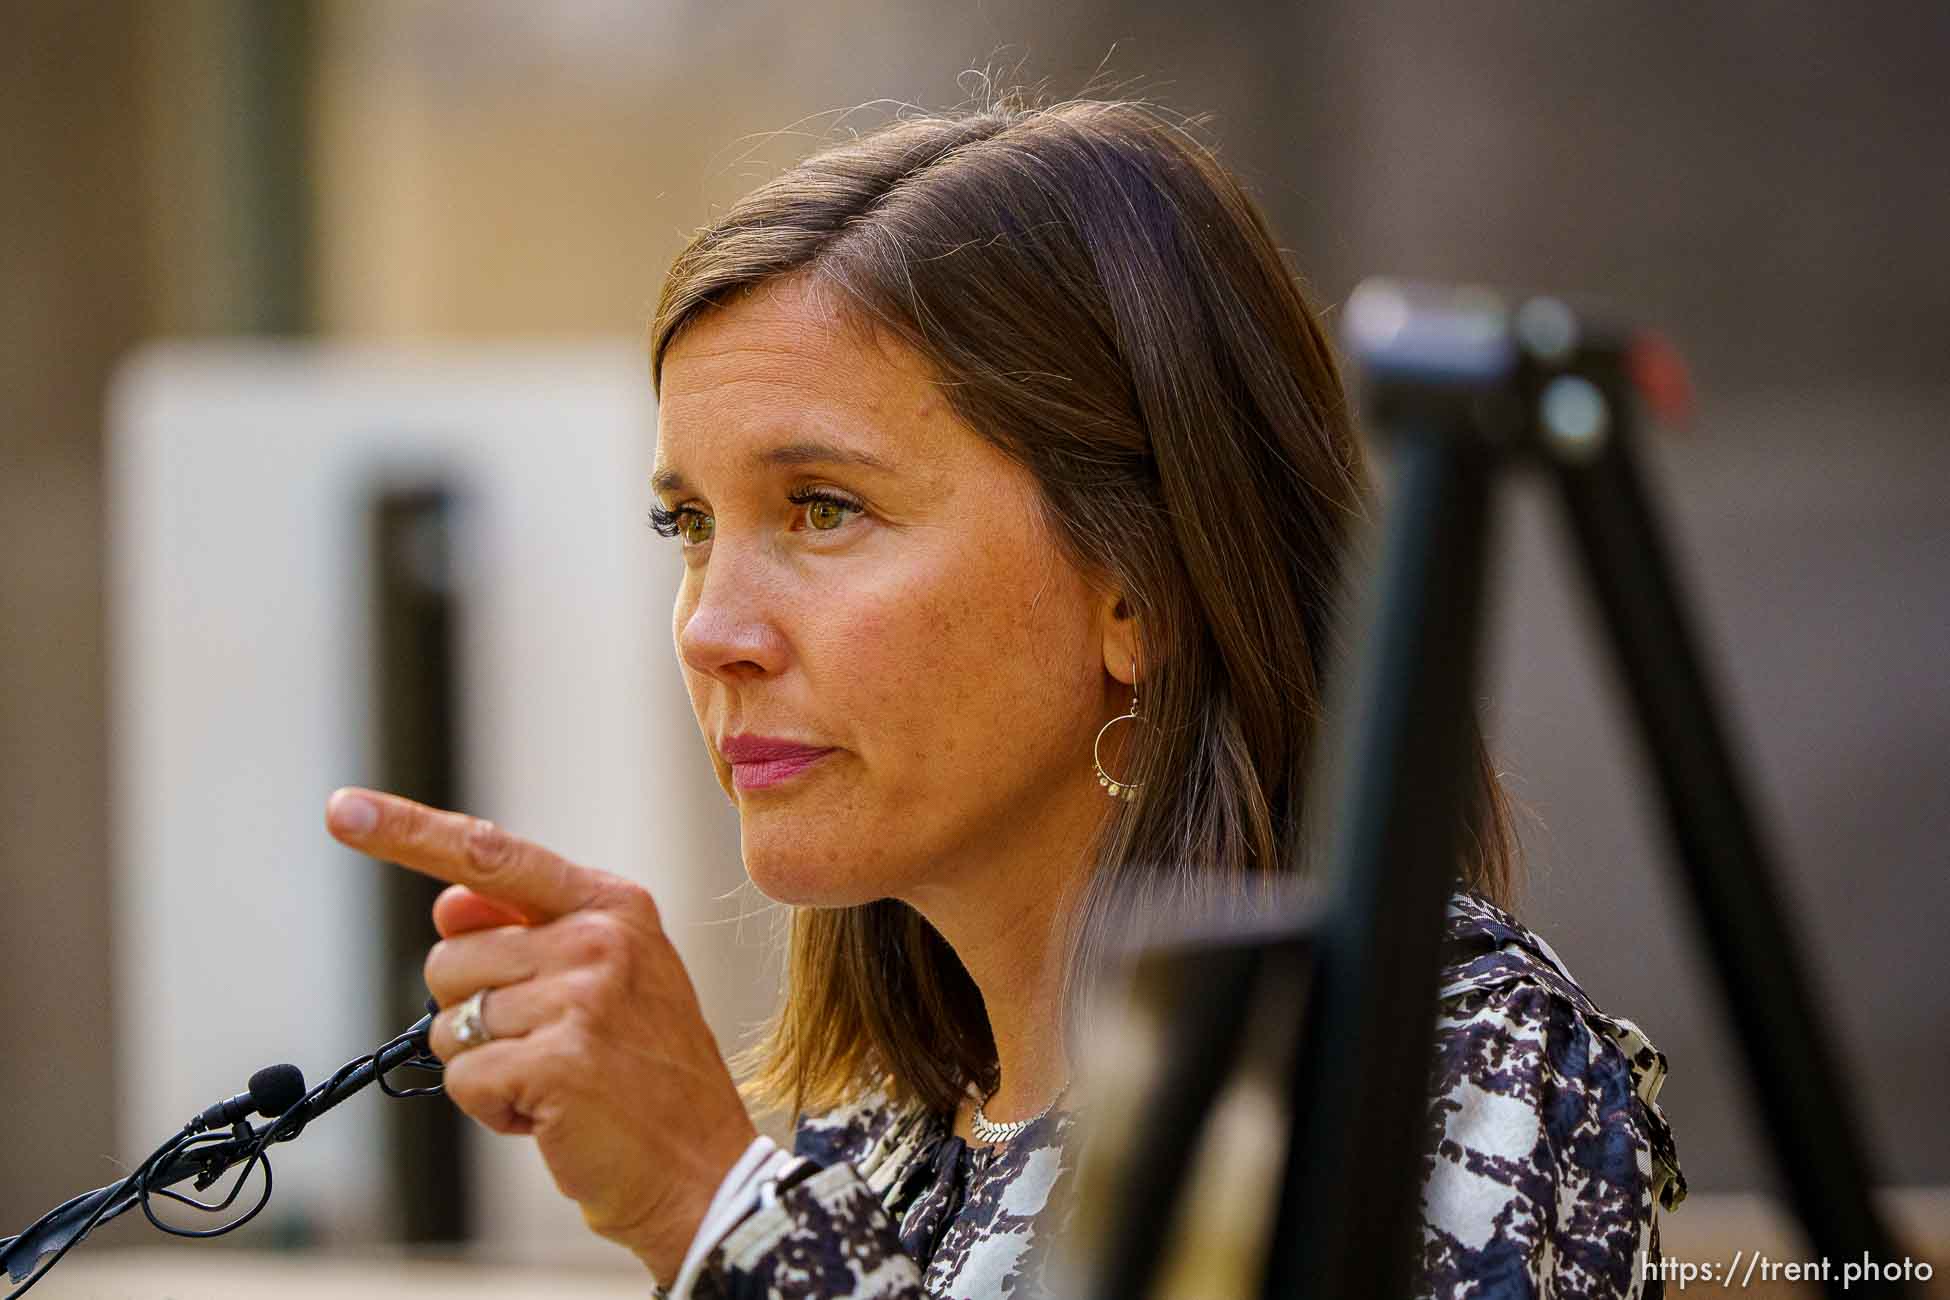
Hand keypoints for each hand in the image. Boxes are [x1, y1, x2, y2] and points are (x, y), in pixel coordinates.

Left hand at [325, 787, 757, 1280]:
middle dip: (473, 1014)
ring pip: (449, 1025)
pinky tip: (551, 1114)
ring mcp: (581, 997)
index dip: (408, 830)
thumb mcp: (605, 980)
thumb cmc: (647, 1074)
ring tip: (556, 1081)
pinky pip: (463, 1079)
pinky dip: (492, 1109)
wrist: (703, 1167)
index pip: (490, 854)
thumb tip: (449, 904)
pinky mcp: (557, 1061)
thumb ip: (528, 931)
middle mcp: (599, 938)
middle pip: (450, 957)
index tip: (343, 808)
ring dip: (485, 1067)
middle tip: (544, 1046)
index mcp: (611, 904)